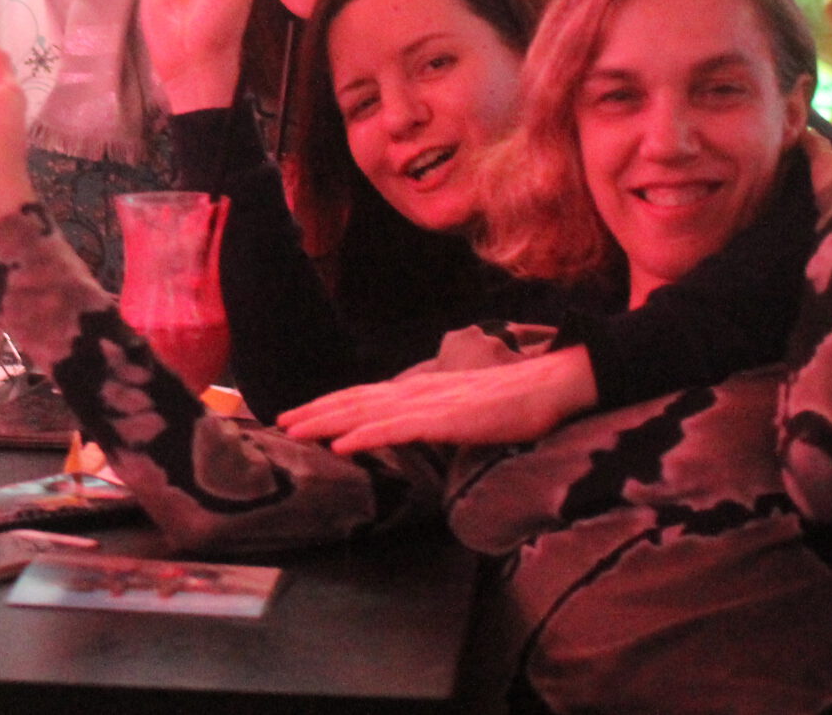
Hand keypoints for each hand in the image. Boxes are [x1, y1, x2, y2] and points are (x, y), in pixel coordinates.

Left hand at [278, 347, 597, 453]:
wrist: (552, 385)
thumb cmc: (514, 401)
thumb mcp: (463, 409)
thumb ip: (435, 415)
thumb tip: (413, 428)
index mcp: (420, 389)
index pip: (364, 395)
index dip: (329, 404)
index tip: (298, 415)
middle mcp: (416, 391)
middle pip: (355, 400)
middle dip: (315, 412)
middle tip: (278, 423)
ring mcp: (429, 404)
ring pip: (366, 413)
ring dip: (326, 422)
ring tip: (294, 431)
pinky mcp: (446, 420)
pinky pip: (398, 429)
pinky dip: (365, 436)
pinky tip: (341, 446)